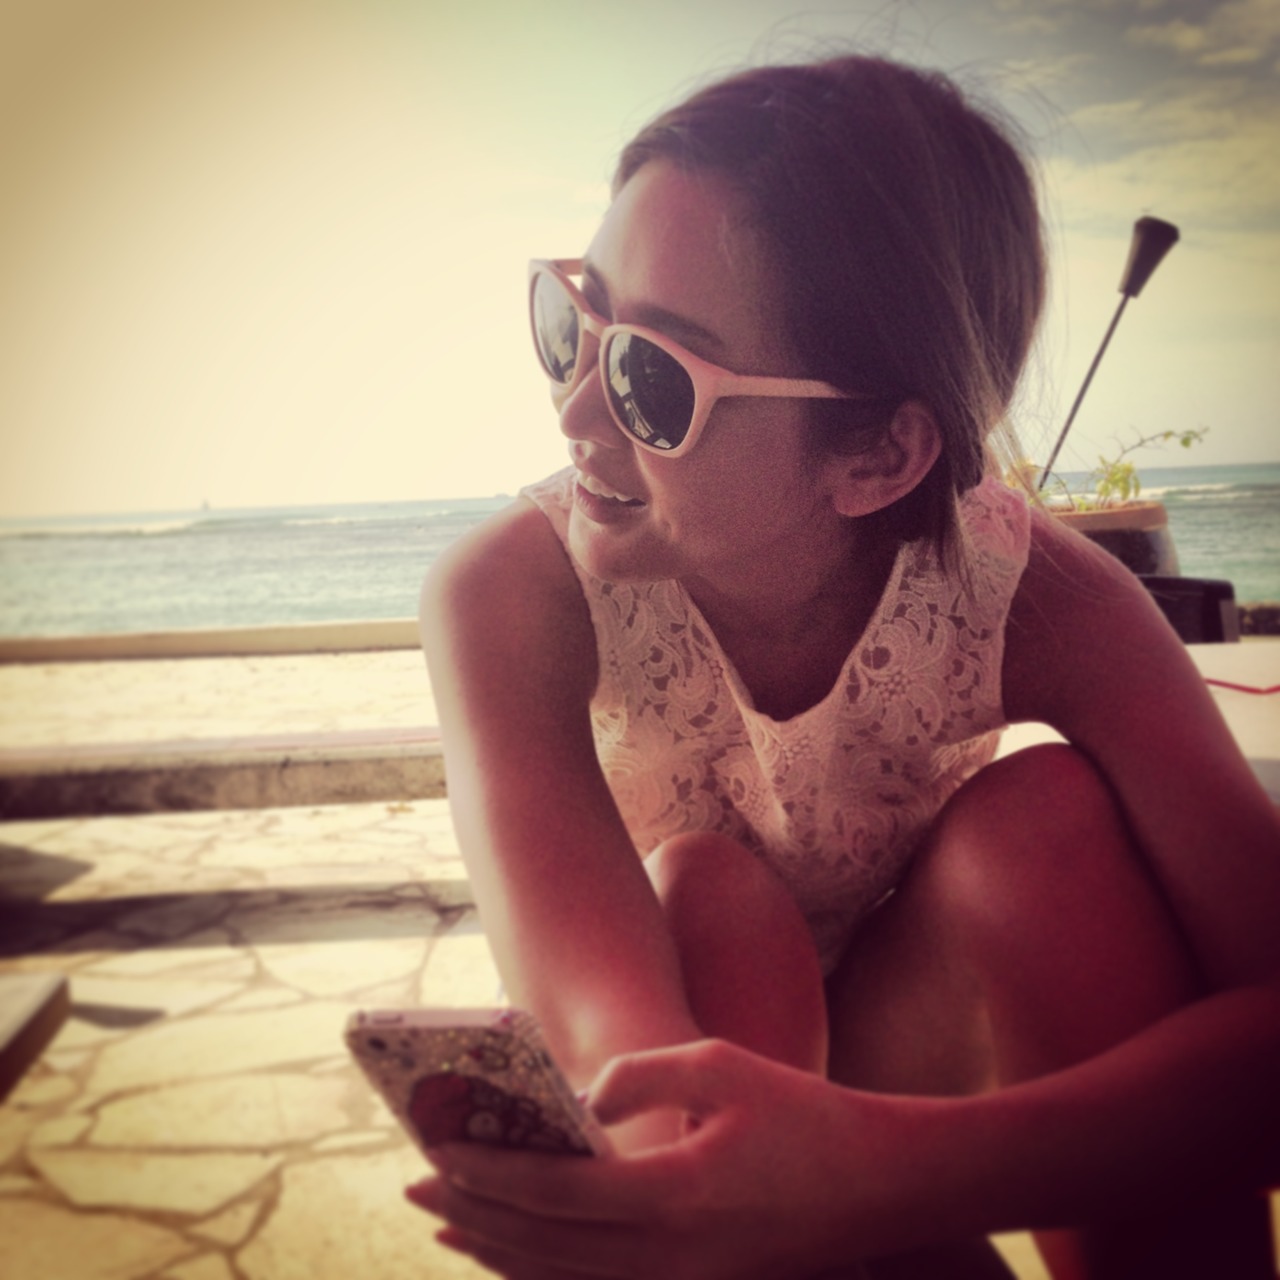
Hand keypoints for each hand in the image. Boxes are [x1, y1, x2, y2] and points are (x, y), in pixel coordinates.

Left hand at [407, 1039, 898, 1278]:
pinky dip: (551, 1278)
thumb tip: (583, 1104)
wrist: (886, 1188)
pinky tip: (525, 1262)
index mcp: (673, 1197)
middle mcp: (670, 1259)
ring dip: (502, 1255)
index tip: (434, 1155)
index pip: (553, 1193)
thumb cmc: (808, 1114)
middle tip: (416, 1190)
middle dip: (475, 1216)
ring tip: (451, 1230)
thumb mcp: (723, 1065)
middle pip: (546, 1246)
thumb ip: (642, 1077)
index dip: (488, 1175)